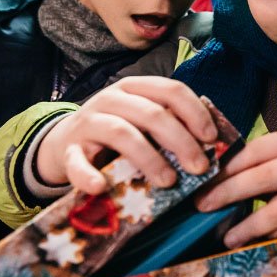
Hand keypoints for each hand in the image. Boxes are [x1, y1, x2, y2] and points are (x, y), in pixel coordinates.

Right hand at [37, 76, 217, 192]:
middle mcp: (110, 99)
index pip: (170, 90)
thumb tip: (212, 144)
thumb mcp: (142, 121)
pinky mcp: (68, 150)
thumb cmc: (116, 133)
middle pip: (151, 114)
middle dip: (181, 141)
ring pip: (122, 133)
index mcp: (134, 88)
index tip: (211, 138)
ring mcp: (88, 123)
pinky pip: (77, 162)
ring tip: (169, 182)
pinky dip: (88, 175)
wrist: (65, 143)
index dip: (195, 112)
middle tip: (200, 168)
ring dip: (149, 159)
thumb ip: (170, 126)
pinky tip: (100, 187)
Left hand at [195, 129, 276, 247]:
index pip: (259, 149)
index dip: (229, 165)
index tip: (204, 179)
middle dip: (228, 192)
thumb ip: (262, 164)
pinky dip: (268, 237)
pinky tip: (253, 241)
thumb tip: (213, 179)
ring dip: (247, 225)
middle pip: (264, 176)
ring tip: (227, 236)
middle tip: (203, 205)